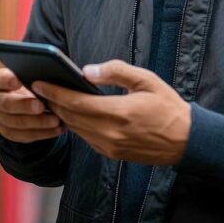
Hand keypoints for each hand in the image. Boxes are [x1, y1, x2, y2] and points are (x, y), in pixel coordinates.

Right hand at [0, 67, 65, 142]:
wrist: (19, 102)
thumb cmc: (28, 83)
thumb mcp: (28, 76)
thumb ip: (34, 76)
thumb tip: (52, 74)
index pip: (0, 79)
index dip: (7, 80)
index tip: (18, 80)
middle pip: (7, 104)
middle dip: (24, 105)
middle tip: (41, 106)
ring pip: (17, 123)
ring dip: (38, 122)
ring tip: (55, 120)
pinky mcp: (9, 132)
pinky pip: (25, 135)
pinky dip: (43, 133)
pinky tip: (57, 129)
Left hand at [32, 60, 190, 163]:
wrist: (186, 140)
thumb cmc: (167, 105)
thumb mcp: (146, 80)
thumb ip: (116, 72)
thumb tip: (86, 70)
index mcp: (118, 113)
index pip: (75, 103)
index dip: (54, 92)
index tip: (38, 82)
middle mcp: (110, 133)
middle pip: (70, 116)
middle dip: (52, 102)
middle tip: (38, 86)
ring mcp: (110, 146)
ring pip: (75, 128)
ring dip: (61, 113)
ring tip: (50, 97)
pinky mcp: (111, 153)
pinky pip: (86, 137)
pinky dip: (75, 124)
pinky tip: (71, 112)